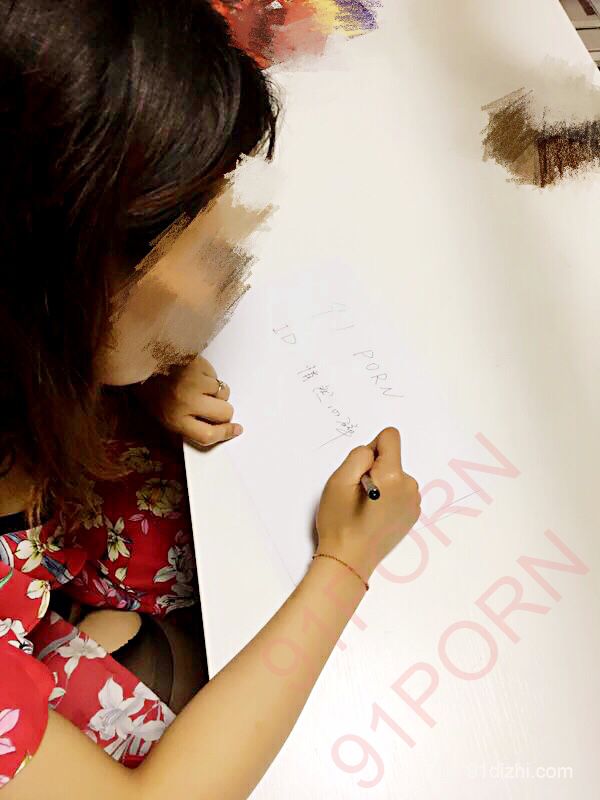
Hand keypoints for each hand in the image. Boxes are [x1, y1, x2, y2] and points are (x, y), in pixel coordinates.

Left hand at [133, 355, 243, 447]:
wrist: (138, 356)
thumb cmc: (148, 385)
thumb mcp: (160, 414)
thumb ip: (185, 425)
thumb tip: (213, 430)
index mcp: (174, 419)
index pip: (209, 435)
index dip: (225, 434)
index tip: (234, 429)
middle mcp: (186, 402)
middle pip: (224, 413)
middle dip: (223, 410)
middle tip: (214, 404)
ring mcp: (194, 381)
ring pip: (223, 392)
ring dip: (214, 390)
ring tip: (195, 385)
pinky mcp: (199, 364)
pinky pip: (216, 375)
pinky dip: (208, 376)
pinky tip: (193, 373)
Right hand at [315, 427, 420, 579]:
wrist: (349, 561)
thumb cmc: (340, 523)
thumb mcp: (338, 480)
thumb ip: (358, 455)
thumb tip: (373, 451)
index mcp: (393, 477)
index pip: (390, 437)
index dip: (371, 448)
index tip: (360, 470)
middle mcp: (409, 487)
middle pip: (392, 458)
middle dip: (374, 469)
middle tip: (357, 495)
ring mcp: (413, 502)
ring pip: (395, 475)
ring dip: (381, 484)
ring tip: (365, 507)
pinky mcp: (412, 513)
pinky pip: (399, 491)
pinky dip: (387, 497)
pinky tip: (374, 515)